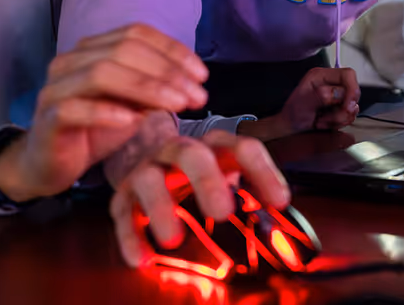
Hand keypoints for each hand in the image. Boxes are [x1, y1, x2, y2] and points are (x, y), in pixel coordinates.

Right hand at [0, 23, 208, 202]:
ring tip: (176, 105)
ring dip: (146, 88)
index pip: (136, 33)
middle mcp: (72, 60)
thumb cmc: (96, 129)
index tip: (202, 75)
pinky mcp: (48, 118)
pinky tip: (133, 120)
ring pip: (101, 73)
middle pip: (123, 50)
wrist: (51, 163)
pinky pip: (74, 108)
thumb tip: (192, 80)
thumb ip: (154, 87)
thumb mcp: (133, 104)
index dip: (172, 50)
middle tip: (196, 95)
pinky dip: (106, 111)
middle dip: (166, 71)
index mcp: (93, 49)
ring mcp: (56, 87)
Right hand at [110, 129, 289, 266]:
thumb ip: (250, 193)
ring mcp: (148, 168)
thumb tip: (280, 231)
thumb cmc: (196, 169)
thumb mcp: (225, 170)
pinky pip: (123, 211)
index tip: (280, 202)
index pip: (243, 149)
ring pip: (150, 179)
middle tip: (222, 213)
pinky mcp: (123, 192)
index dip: (264, 172)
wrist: (143, 149)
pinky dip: (130, 235)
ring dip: (161, 208)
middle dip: (208, 182)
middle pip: (193, 156)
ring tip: (173, 240)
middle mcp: (179, 150)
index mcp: (215, 145)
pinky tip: (142, 258)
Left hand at [240, 67, 360, 140]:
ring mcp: (336, 95)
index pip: (348, 75)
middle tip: (329, 118)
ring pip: (353, 106)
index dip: (352, 89)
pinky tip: (326, 123)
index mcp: (321, 75)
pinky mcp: (339, 107)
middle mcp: (331, 83)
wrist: (291, 128)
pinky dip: (340, 122)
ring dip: (339, 118)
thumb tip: (338, 94)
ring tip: (323, 121)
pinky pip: (350, 115)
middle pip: (353, 92)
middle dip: (343, 110)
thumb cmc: (293, 114)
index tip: (347, 106)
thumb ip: (322, 95)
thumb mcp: (304, 103)